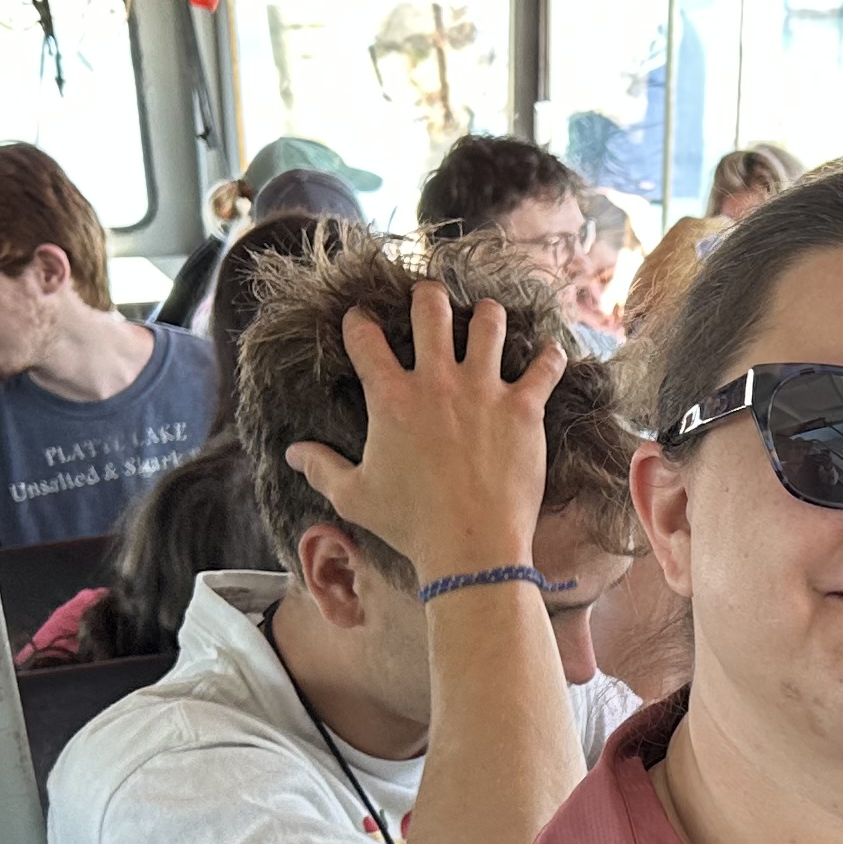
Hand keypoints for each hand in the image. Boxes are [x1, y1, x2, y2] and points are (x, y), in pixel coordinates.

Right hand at [282, 283, 563, 581]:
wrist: (471, 547)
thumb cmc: (410, 523)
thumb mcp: (354, 497)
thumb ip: (322, 468)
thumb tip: (292, 453)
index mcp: (391, 397)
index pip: (365, 337)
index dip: (358, 321)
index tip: (361, 319)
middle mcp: (437, 381)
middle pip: (431, 309)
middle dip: (428, 296)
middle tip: (429, 299)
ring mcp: (484, 390)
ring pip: (489, 323)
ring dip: (487, 315)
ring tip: (486, 315)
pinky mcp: (524, 409)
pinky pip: (545, 367)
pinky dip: (550, 357)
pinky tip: (550, 353)